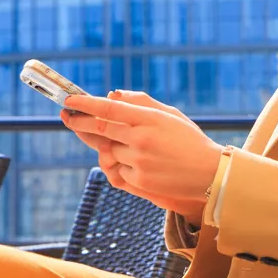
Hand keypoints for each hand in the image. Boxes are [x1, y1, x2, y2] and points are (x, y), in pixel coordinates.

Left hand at [61, 90, 222, 222]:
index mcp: (149, 119)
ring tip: (131, 146)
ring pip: (108, 151)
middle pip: (99, 129)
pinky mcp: (140, 182)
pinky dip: (121, 165)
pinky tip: (137, 163)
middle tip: (68, 117)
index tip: (70, 101)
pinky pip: (118, 171)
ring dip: (111, 147)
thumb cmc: (188, 139)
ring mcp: (139, 162)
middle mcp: (141, 139)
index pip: (109, 108)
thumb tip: (111, 94)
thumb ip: (140, 102)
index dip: (85, 104)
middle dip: (79, 122)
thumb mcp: (169, 114)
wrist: (210, 173)